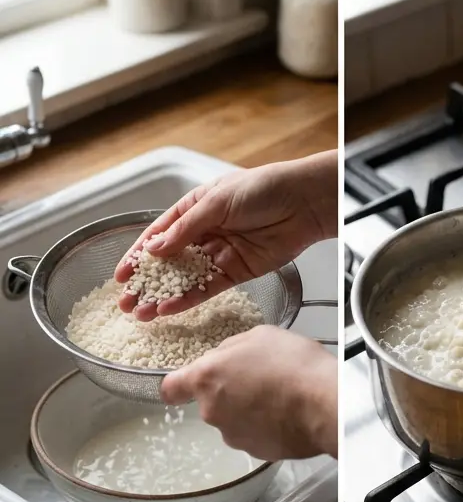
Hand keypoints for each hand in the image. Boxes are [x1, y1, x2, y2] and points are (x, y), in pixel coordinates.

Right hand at [116, 151, 337, 319]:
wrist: (303, 202)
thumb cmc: (264, 188)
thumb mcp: (216, 201)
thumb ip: (185, 228)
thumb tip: (154, 248)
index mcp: (195, 208)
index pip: (159, 234)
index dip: (138, 254)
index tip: (120, 274)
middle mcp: (205, 232)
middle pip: (169, 261)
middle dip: (146, 282)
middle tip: (125, 301)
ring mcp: (220, 253)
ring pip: (185, 278)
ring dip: (163, 295)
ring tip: (141, 312)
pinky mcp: (237, 271)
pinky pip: (208, 288)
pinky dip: (188, 299)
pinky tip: (169, 309)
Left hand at [161, 326, 337, 460]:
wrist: (324, 403)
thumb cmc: (295, 365)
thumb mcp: (261, 335)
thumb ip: (233, 348)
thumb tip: (228, 358)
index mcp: (207, 377)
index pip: (171, 387)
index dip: (178, 386)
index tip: (185, 386)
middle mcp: (213, 410)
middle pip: (211, 401)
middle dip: (231, 392)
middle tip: (262, 379)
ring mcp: (233, 435)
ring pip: (234, 420)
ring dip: (250, 410)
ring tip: (281, 396)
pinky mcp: (255, 452)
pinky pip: (255, 436)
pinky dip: (267, 427)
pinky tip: (289, 413)